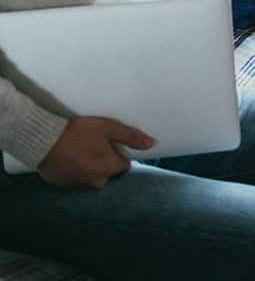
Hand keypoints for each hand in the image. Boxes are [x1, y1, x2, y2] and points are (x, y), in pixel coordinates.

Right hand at [38, 116, 154, 189]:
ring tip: (83, 150)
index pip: (124, 164)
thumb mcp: (109, 128)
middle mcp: (96, 181)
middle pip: (109, 171)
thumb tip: (152, 144)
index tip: (112, 143)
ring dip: (92, 166)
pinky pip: (77, 178)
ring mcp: (79, 185)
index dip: (120, 153)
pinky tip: (72, 158)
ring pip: (93, 176)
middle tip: (97, 145)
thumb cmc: (80, 132)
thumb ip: (132, 137)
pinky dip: (78, 170)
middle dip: (106, 161)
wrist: (44, 140)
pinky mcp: (64, 184)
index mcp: (110, 168)